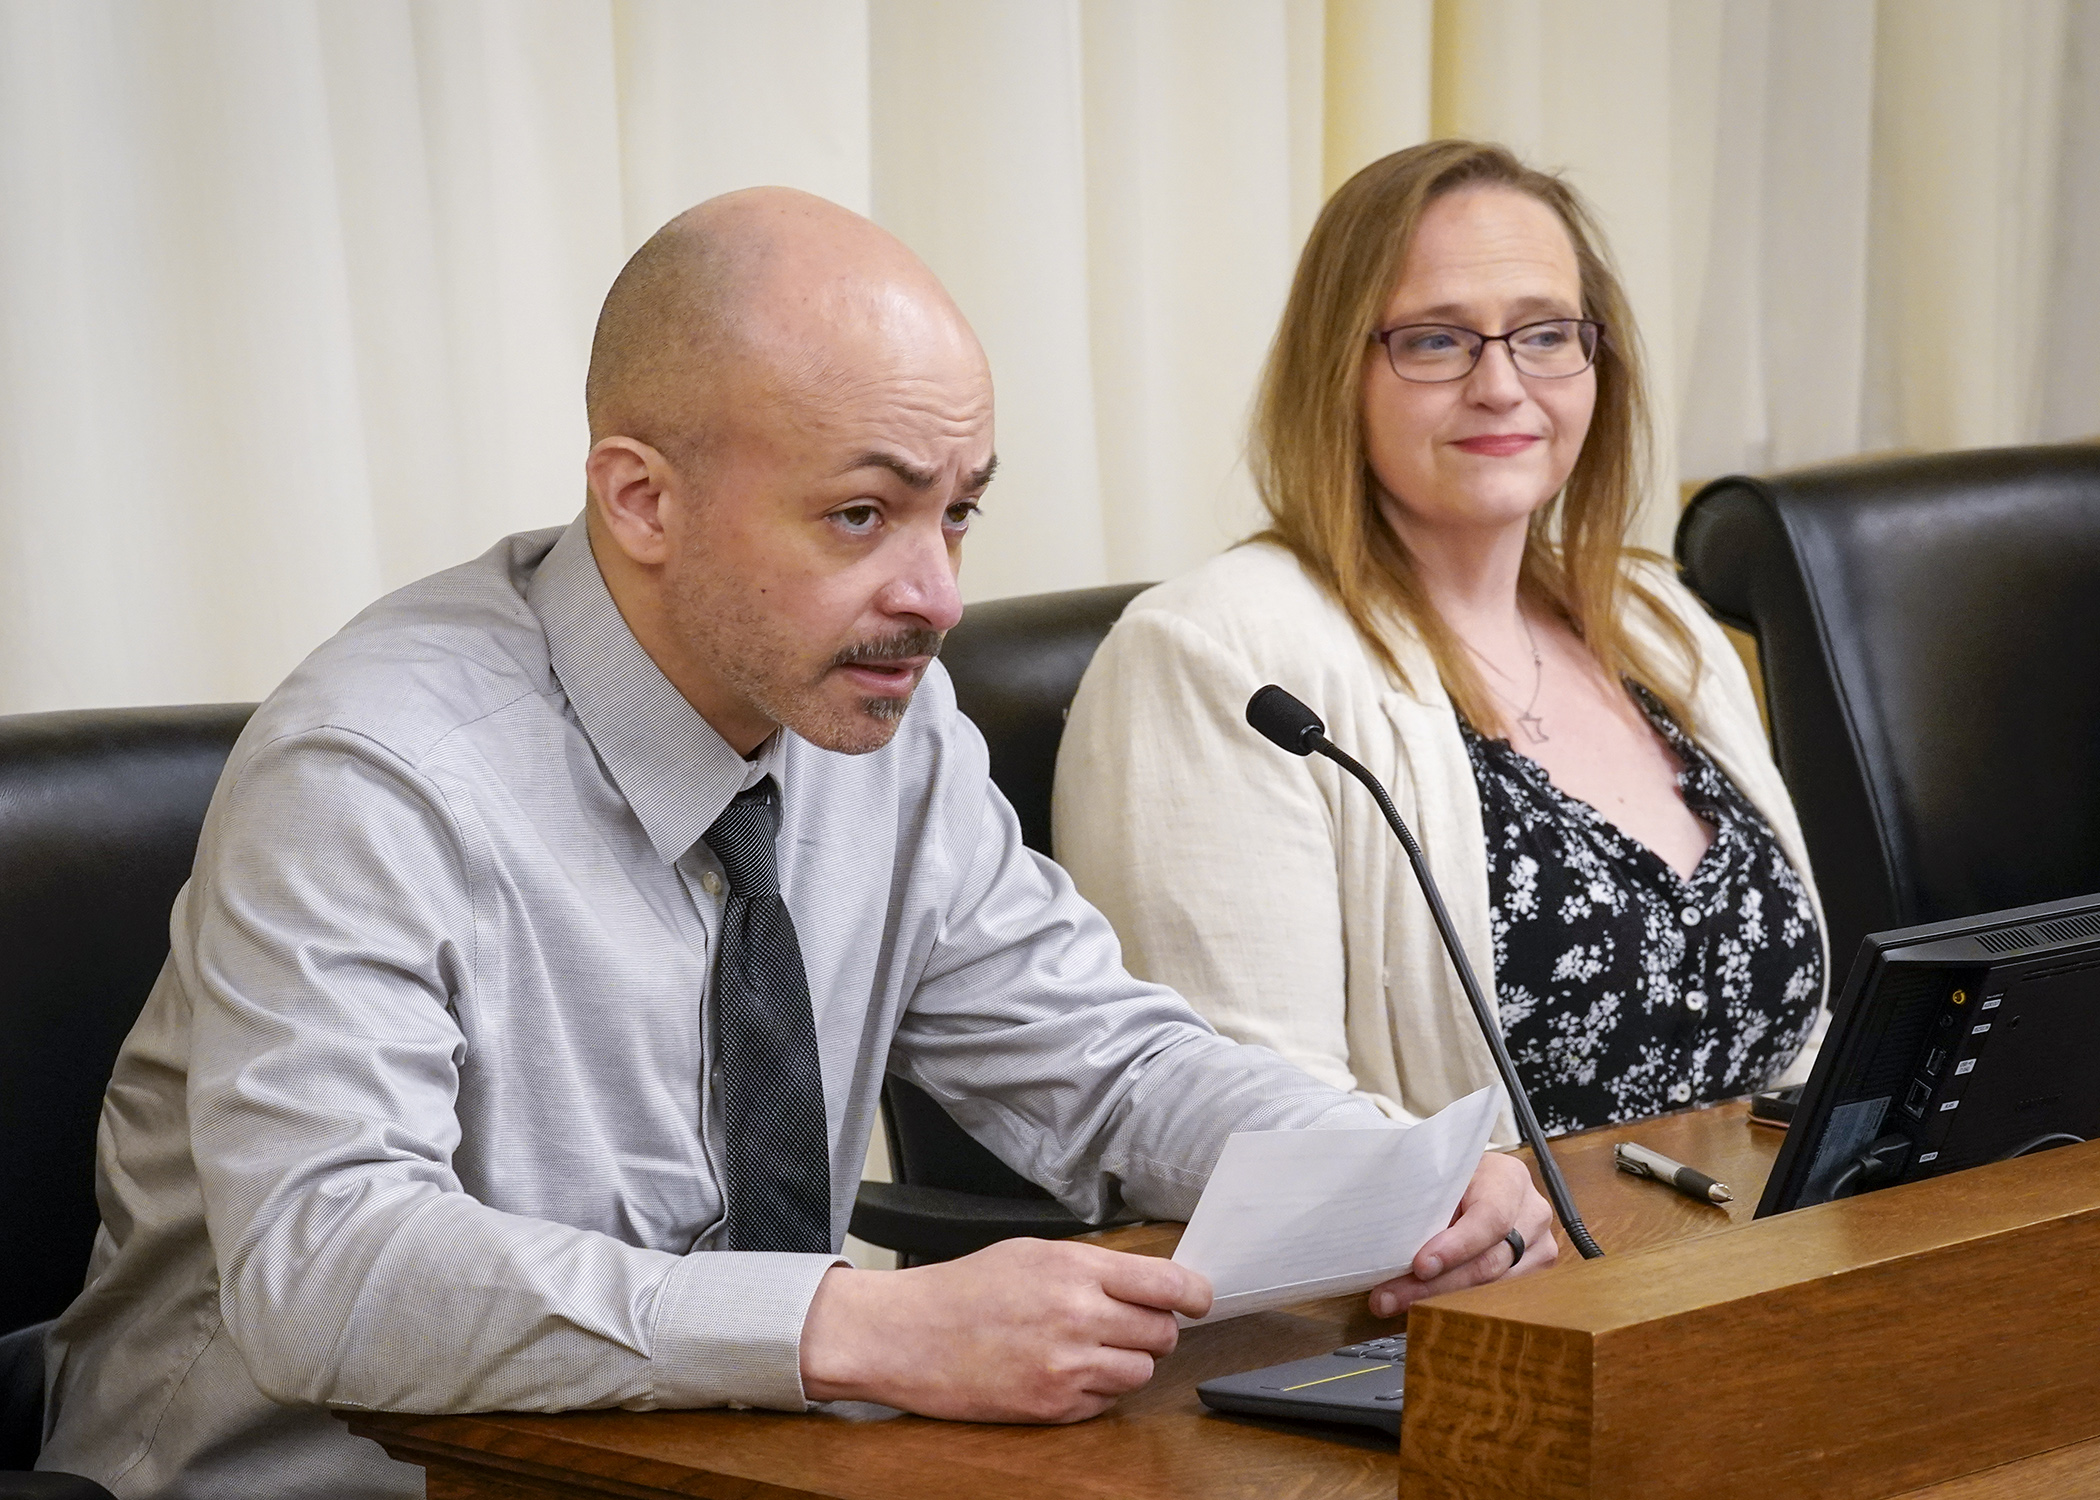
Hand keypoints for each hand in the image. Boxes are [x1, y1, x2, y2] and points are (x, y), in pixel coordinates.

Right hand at [799, 1237, 1212, 1422]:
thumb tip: (1151, 1281)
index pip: (1168, 1284)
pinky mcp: (1053, 1407)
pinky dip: (1096, 1390)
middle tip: (1127, 1322)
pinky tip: (1063, 1371)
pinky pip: (1106, 1403)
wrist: (907, 1336)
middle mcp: (1077, 1317)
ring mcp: (1066, 1368)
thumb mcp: (1032, 1253)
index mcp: (1074, 1268)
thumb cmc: (964, 1289)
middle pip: (1162, 1333)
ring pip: (1141, 1372)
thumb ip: (1092, 1267)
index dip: (1194, 1294)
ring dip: (1127, 1361)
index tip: (1199, 1299)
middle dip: (1154, 1328)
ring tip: (1089, 1347)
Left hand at [1364, 1151, 1554, 1317]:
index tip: (1421, 1265)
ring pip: (1493, 1287)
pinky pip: (1497, 1297)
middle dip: (1437, 1285)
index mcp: (1510, 1179)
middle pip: (1490, 1262)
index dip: (1457, 1247)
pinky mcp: (1534, 1272)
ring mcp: (1540, 1246)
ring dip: (1442, 1299)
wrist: (1481, 1181)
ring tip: (1397, 1302)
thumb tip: (1393, 1248)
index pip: (1490, 1219)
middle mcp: (1534, 1213)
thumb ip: (1430, 1206)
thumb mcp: (1444, 1177)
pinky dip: (1458, 1303)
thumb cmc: (1457, 1177)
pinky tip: (1425, 1306)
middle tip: (1391, 1297)